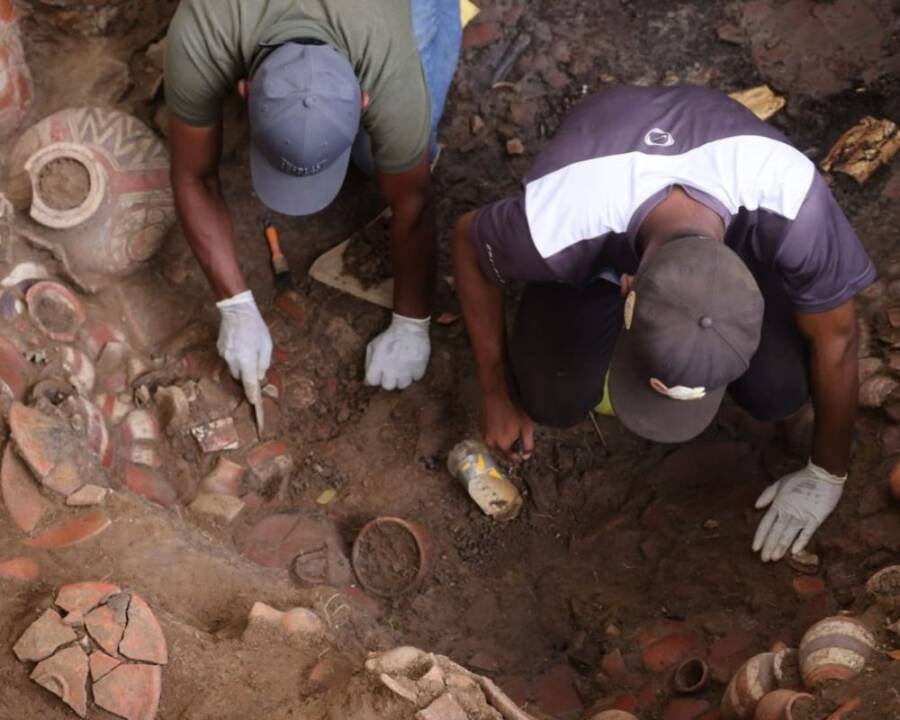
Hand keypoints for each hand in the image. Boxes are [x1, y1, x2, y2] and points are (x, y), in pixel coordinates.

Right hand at [216, 290, 272, 404]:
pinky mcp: (219, 348)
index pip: (249, 383)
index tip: (254, 402)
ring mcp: (224, 354)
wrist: (236, 310)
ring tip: (248, 352)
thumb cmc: (255, 327)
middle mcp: (233, 360)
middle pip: (240, 377)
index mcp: (246, 360)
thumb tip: (259, 376)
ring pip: (233, 368)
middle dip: (247, 375)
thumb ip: (263, 363)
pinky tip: (240, 345)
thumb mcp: (266, 345)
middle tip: (255, 367)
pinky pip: (228, 358)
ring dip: (241, 366)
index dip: (252, 394)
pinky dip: (235, 357)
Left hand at [365, 313, 430, 389]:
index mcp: (378, 364)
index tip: (379, 372)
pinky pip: (416, 378)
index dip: (375, 377)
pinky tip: (412, 364)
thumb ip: (368, 364)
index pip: (372, 382)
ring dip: (402, 378)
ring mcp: (406, 371)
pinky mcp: (419, 369)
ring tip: (403, 368)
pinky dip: (414, 373)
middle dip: (389, 380)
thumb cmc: (389, 337)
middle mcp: (392, 370)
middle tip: (392, 371)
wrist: (409, 327)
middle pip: (388, 387)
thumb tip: (367, 382)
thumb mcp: (373, 345)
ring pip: (403, 385)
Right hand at [481, 390, 533, 461]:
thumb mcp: (526, 428)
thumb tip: (526, 457)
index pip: (510, 458)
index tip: (521, 456)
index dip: (516, 458)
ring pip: (493, 447)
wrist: (495, 397)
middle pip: (500, 454)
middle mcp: (491, 444)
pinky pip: (488, 439)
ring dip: (500, 447)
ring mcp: (484, 436)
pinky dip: (494, 439)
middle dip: (508, 453)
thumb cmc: (512, 411)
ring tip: (508, 440)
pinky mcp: (481, 429)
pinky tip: (500, 432)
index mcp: (503, 445)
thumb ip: (528, 445)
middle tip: (515, 449)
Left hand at [752, 460, 845, 561]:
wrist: (823, 475)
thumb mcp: (780, 483)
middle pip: (776, 532)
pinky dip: (800, 542)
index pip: (766, 524)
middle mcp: (788, 512)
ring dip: (781, 547)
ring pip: (788, 535)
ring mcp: (802, 516)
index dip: (760, 537)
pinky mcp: (816, 518)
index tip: (755, 548)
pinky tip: (794, 552)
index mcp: (778, 504)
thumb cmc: (801, 478)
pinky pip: (807, 533)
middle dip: (768, 547)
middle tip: (763, 560)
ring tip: (774, 558)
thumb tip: (755, 506)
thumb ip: (767, 495)